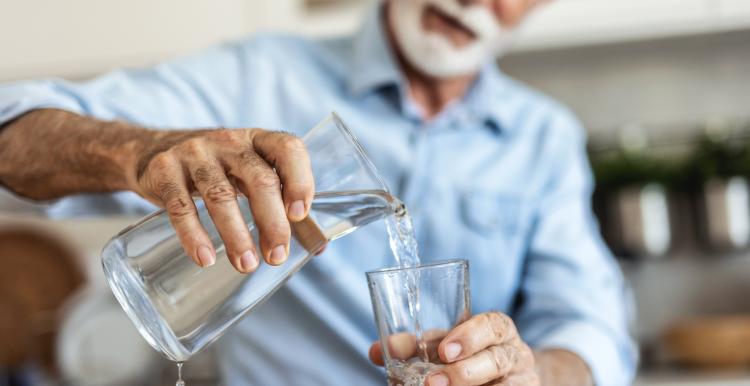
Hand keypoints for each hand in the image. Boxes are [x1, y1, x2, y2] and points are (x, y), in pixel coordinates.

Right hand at [131, 128, 313, 272]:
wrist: (149, 151)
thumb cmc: (216, 169)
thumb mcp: (246, 172)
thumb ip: (278, 202)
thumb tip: (317, 247)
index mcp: (257, 140)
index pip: (287, 148)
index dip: (299, 179)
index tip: (300, 215)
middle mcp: (228, 141)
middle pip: (258, 179)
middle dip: (272, 222)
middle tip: (277, 256)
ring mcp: (194, 153)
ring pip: (220, 195)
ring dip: (236, 235)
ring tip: (247, 265)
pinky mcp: (164, 171)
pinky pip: (181, 206)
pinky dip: (194, 235)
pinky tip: (205, 259)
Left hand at [369, 312, 538, 385]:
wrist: (511, 375)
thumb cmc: (469, 354)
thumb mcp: (444, 344)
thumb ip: (414, 345)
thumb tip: (374, 351)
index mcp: (497, 328)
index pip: (492, 324)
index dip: (470, 336)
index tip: (443, 351)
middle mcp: (514, 351)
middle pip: (497, 358)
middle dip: (463, 371)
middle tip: (431, 382)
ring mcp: (520, 378)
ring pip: (504, 384)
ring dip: (470, 385)